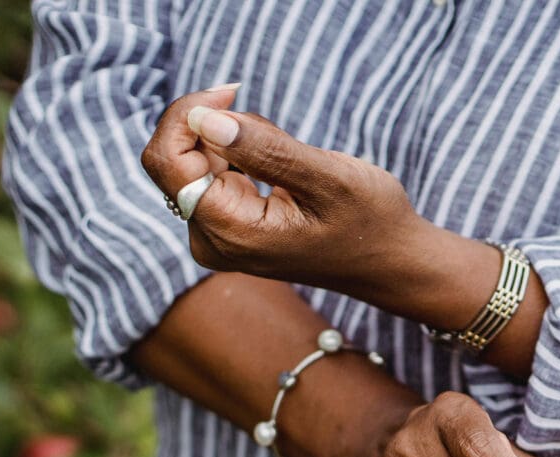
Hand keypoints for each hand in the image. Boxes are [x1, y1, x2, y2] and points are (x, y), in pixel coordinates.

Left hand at [140, 86, 421, 296]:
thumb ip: (266, 150)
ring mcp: (217, 239)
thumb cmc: (370, 222)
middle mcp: (212, 241)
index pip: (167, 160)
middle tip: (276, 132)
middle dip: (217, 129)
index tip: (231, 92)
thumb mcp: (330, 178)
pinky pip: (208, 175)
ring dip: (234, 144)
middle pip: (174, 159)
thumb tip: (204, 119)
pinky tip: (280, 174)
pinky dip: (238, 158)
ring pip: (193, 162)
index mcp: (232, 233)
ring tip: (290, 162)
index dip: (189, 114)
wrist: (391, 262)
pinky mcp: (225, 230)